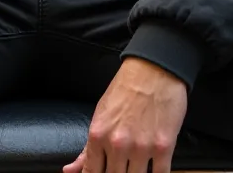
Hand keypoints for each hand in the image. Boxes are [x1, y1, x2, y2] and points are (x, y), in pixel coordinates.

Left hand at [63, 57, 187, 172]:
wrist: (153, 69)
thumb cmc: (125, 89)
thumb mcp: (100, 114)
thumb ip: (86, 148)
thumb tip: (69, 171)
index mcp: (98, 135)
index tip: (102, 172)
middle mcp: (117, 145)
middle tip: (121, 165)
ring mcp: (141, 148)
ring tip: (136, 165)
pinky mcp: (163, 148)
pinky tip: (153, 169)